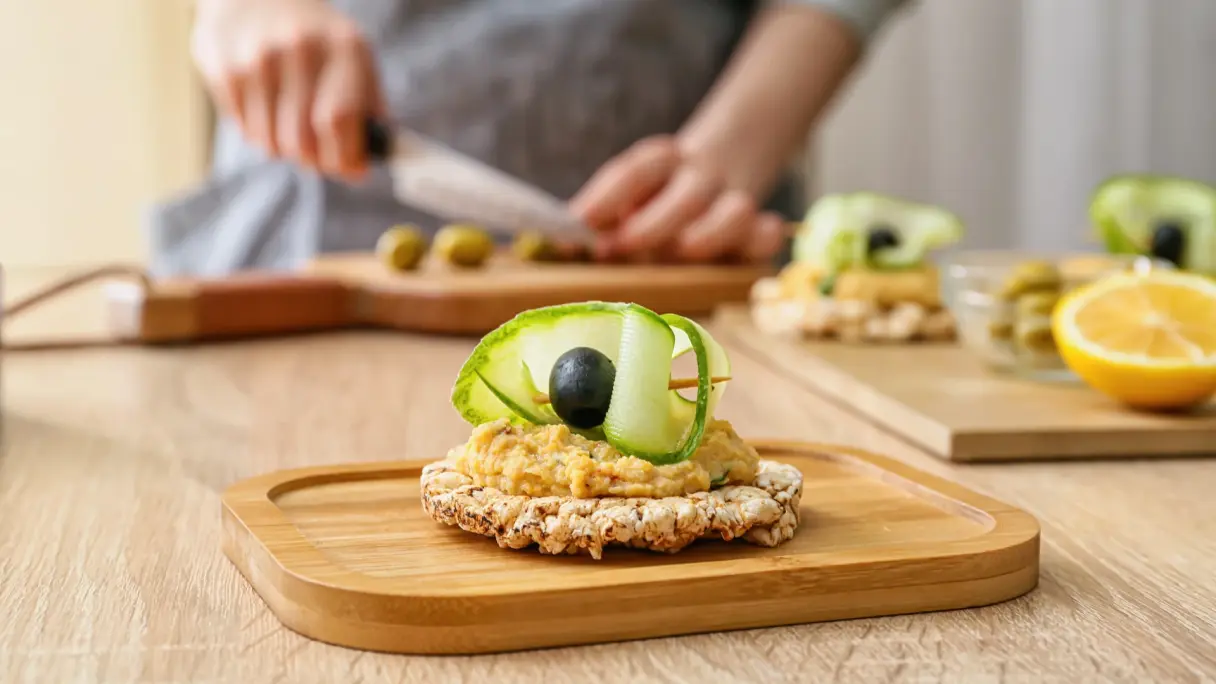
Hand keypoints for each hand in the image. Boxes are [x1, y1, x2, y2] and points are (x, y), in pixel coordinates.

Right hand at [191, 0, 384, 178]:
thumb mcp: (355, 56)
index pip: (338, 121)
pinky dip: (258, 133)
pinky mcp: (224, 68)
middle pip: (302, 141)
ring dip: (284, 148)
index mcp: (343, 48)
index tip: (351, 170)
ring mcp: (257, 58)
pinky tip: (265, 106)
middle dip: (314, 161)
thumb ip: (371, 105)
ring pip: (270, 143)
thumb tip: (381, 154)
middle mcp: (299, 48)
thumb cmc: (317, 38)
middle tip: (318, 155)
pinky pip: (245, 131)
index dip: (345, 158)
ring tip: (289, 123)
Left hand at [570, 136, 787, 263]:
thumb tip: (562, 244)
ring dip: (706, 236)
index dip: (609, 194)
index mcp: (664, 160)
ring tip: (680, 253)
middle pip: (686, 195)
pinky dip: (756, 244)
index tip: (581, 221)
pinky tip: (732, 258)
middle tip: (618, 248)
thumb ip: (597, 218)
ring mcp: (735, 200)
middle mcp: (702, 175)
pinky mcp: (760, 227)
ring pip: (735, 212)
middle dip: (652, 225)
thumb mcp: (627, 193)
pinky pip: (767, 234)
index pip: (638, 169)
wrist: (723, 164)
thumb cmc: (658, 195)